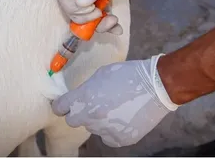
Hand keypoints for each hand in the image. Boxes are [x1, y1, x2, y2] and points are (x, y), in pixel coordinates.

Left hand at [51, 54, 178, 147]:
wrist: (155, 86)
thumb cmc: (127, 74)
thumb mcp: (100, 74)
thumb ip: (85, 89)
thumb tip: (79, 98)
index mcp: (83, 98)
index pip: (59, 108)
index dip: (61, 104)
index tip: (64, 103)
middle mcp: (90, 116)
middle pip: (72, 121)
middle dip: (78, 113)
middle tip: (90, 105)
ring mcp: (105, 130)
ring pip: (92, 128)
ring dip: (98, 120)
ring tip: (114, 108)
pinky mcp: (120, 139)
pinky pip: (108, 137)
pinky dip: (111, 130)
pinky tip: (122, 118)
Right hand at [55, 0, 122, 34]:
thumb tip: (80, 3)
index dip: (69, 3)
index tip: (87, 8)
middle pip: (71, 6)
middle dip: (83, 17)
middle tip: (99, 14)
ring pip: (84, 15)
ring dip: (96, 24)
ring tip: (113, 21)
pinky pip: (99, 17)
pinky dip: (106, 25)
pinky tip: (117, 29)